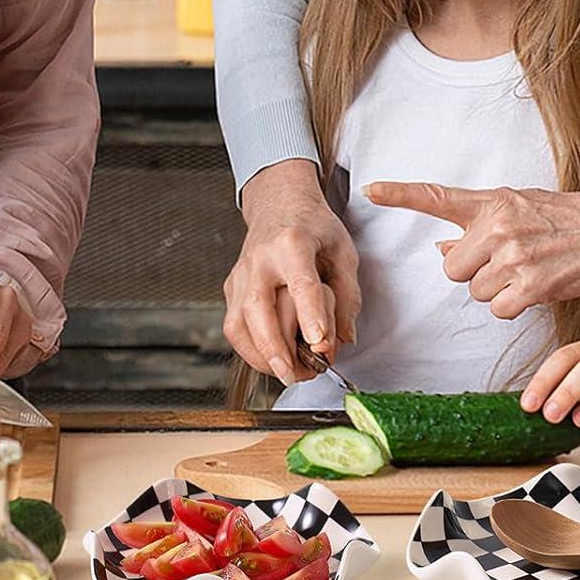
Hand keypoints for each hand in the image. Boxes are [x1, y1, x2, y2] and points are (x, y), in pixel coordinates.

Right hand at [223, 159, 360, 383]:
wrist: (280, 204)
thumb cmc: (314, 229)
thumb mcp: (343, 252)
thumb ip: (348, 296)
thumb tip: (343, 339)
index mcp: (293, 243)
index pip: (301, 284)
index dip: (311, 316)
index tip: (320, 345)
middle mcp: (260, 258)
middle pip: (259, 309)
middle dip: (276, 348)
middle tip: (299, 375)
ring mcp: (240, 273)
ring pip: (239, 323)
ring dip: (261, 357)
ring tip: (288, 373)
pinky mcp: (231, 287)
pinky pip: (233, 326)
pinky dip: (250, 350)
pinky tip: (271, 359)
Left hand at [365, 181, 579, 315]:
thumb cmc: (560, 218)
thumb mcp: (516, 209)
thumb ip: (477, 226)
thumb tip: (441, 247)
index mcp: (490, 202)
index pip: (437, 196)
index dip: (401, 194)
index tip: (370, 189)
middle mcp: (497, 226)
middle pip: (452, 267)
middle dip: (471, 270)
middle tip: (502, 260)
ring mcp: (513, 256)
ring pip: (476, 291)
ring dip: (495, 289)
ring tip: (525, 269)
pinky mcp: (530, 286)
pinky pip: (499, 309)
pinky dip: (512, 306)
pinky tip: (533, 287)